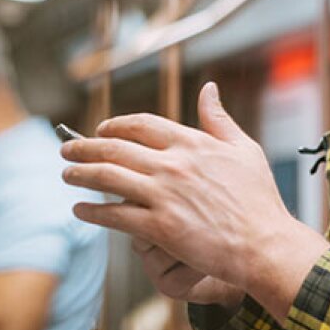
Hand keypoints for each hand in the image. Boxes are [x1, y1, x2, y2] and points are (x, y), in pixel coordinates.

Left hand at [62, 82, 328, 322]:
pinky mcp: (158, 227)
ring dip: (80, 174)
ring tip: (66, 174)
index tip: (102, 128)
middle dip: (85, 147)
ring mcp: (163, 196)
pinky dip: (92, 212)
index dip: (116, 124)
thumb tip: (208, 88)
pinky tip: (80, 209)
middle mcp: (173, 164)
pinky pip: (114, 216)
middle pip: (116, 148)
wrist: (263, 241)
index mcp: (193, 143)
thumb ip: (219, 118)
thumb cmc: (258, 196)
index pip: (142, 124)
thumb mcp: (244, 148)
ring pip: (108, 178)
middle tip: (67, 148)